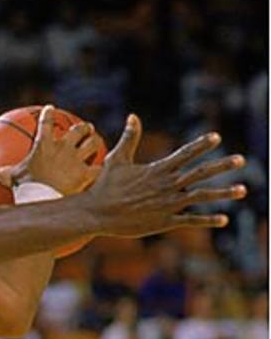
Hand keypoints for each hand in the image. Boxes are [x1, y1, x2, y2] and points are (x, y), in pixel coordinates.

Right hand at [0, 105, 104, 194]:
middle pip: (78, 130)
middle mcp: (64, 148)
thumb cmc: (24, 190)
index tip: (50, 109)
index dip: (49, 114)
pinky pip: (98, 169)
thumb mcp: (7, 178)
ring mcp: (77, 160)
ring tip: (96, 144)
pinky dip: (103, 169)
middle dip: (83, 128)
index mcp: (45, 145)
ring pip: (92, 144)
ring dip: (95, 142)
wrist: (43, 201)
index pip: (47, 123)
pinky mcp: (87, 175)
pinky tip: (107, 171)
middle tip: (85, 129)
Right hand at [81, 116, 246, 235]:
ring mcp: (167, 205)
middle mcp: (167, 186)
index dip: (201, 144)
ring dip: (223, 194)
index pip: (185, 154)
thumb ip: (130, 137)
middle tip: (241, 159)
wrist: (96, 213)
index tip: (216, 137)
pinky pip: (190, 221)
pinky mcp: (163, 222)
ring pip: (201, 197)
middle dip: (222, 166)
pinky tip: (223, 220)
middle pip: (200, 173)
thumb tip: (133, 116)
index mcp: (158, 170)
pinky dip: (207, 220)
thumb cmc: (104, 186)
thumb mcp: (116, 159)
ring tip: (243, 190)